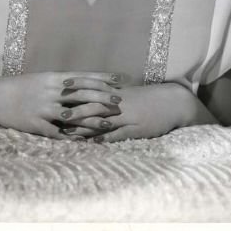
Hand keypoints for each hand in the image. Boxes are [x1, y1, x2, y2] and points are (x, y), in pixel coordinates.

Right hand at [0, 72, 125, 138]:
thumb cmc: (22, 87)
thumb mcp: (43, 79)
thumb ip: (62, 82)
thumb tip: (83, 81)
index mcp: (53, 78)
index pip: (82, 76)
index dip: (101, 78)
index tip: (118, 79)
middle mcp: (51, 92)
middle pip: (81, 94)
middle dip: (102, 97)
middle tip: (119, 100)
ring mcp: (44, 108)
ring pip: (73, 114)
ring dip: (92, 119)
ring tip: (109, 122)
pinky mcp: (36, 124)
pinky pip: (56, 132)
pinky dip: (71, 137)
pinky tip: (84, 142)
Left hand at [72, 83, 194, 141]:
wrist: (173, 102)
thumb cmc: (149, 98)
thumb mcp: (129, 93)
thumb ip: (112, 93)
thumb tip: (94, 93)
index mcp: (117, 92)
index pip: (94, 86)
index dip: (78, 85)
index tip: (61, 85)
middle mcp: (119, 103)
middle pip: (93, 104)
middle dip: (75, 109)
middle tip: (57, 114)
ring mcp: (127, 116)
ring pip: (102, 120)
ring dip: (85, 126)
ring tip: (69, 133)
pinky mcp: (136, 129)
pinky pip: (118, 135)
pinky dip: (105, 139)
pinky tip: (93, 144)